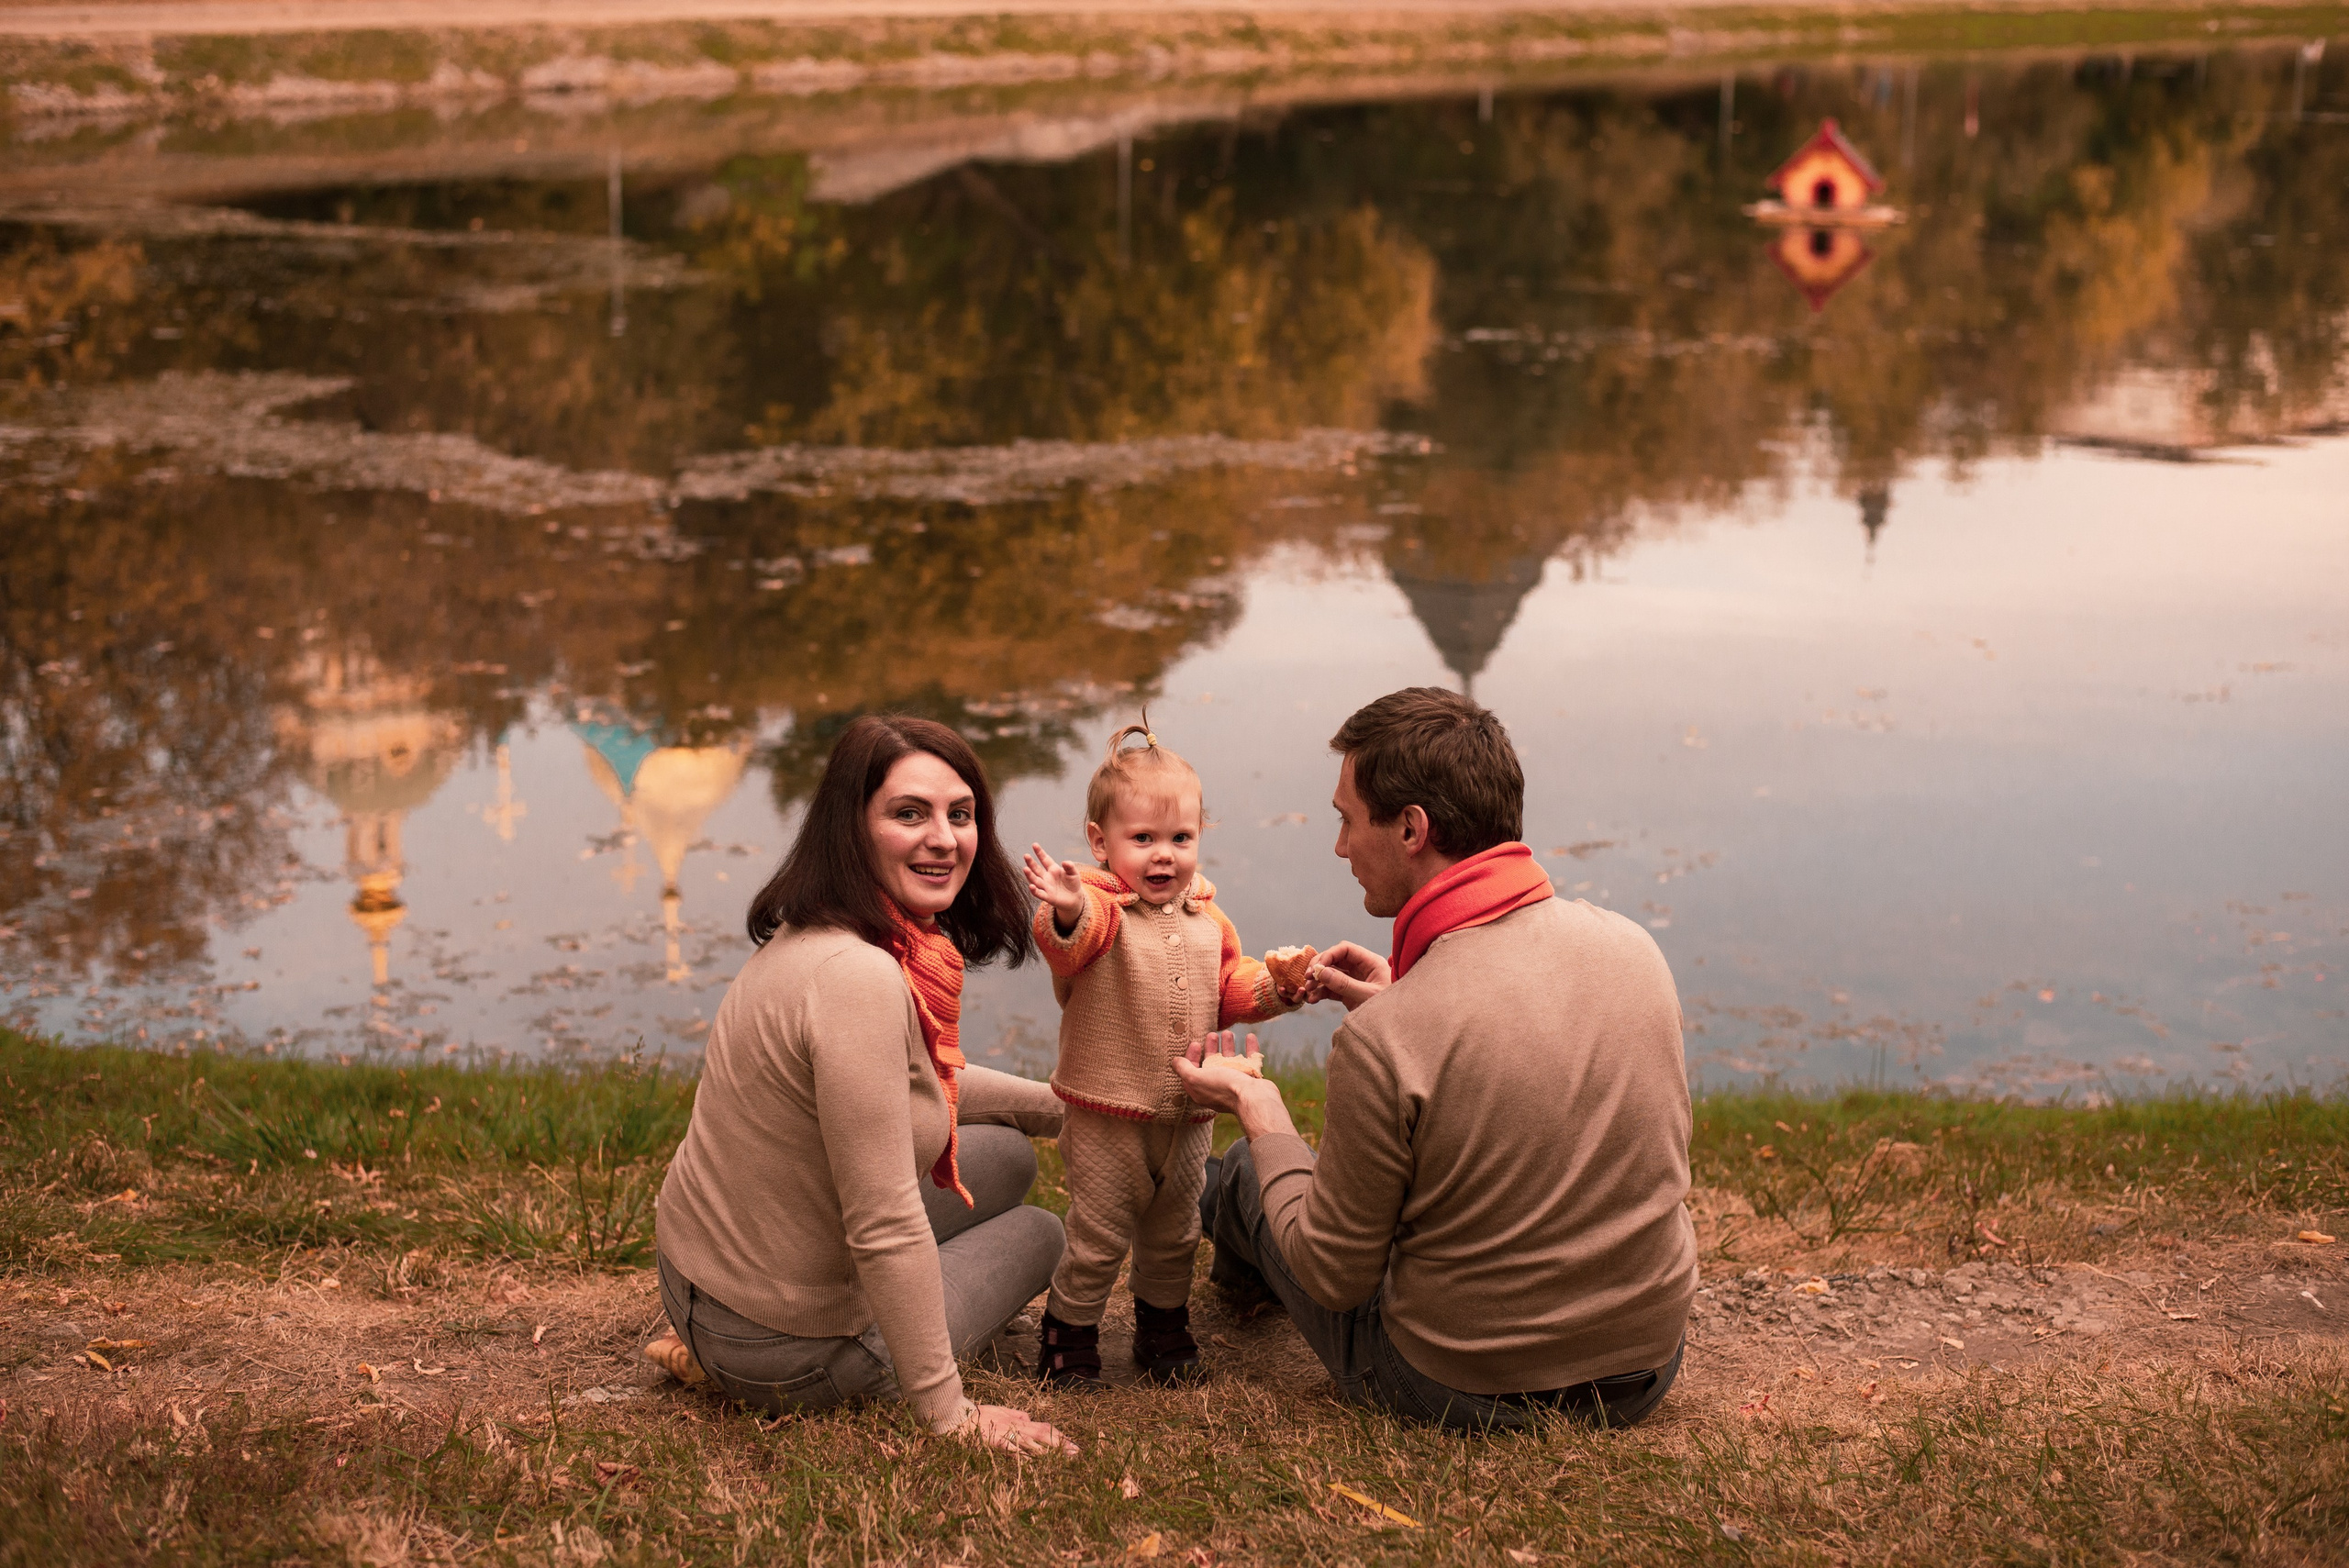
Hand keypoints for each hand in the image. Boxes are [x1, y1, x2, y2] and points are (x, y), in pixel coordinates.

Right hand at [960, 1402, 1079, 1456]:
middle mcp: (1017, 1428)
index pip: (1044, 1428)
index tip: (1073, 1445)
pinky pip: (1013, 1450)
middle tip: (1077, 1453)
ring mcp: (1008, 1435)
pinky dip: (1024, 1456)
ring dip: (1049, 1451)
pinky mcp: (997, 1442)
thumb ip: (1017, 1415)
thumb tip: (1029, 1417)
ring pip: (1032, 1443)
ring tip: (1063, 1458)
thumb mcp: (1002, 1411)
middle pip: (1043, 1435)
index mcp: (1019, 1422)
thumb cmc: (980, 1415)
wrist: (962, 1418)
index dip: (1060, 1436)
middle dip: (1061, 1445)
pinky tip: (1034, 1463)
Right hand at [1021, 843, 1086, 928]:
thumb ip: (1070, 866)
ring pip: (1035, 880)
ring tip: (1025, 869)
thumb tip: (1064, 862)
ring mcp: (1046, 887)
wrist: (1074, 898)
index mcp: (1053, 869)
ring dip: (1030, 875)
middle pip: (1037, 869)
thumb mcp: (1074, 873)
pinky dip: (1034, 890)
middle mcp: (1047, 877)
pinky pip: (1039, 893)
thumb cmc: (1073, 883)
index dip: (1039, 852)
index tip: (1034, 845)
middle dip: (1031, 862)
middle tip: (1026, 855)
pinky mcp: (1047, 897)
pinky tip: (1031, 886)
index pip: (1045, 859)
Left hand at [1173, 1031, 1296, 1141]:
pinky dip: (1250, 1047)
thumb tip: (1175, 1061)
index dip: (1191, 1057)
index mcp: (1202, 1089)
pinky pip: (1250, 1059)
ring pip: (1230, 1061)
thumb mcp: (1196, 1078)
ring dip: (1228, 1046)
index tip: (1196, 1043)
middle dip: (1210, 1048)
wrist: (1253, 1097)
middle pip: (1212, 1064)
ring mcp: (1236, 1083)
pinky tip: (1249, 1036)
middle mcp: (1218, 1086)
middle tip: (1211, 1035)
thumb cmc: (1223, 1087)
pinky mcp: (1251, 1078)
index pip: (1192, 1072)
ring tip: (1227, 1033)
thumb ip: (1184, 1069)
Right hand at [1304, 941, 1390, 1011]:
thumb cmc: (1389, 1010)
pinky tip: (1313, 1000)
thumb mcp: (1368, 996)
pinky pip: (1331, 990)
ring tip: (1307, 991)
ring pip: (1330, 975)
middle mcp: (1362, 969)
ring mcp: (1355, 982)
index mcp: (1371, 963)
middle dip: (1319, 968)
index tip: (1316, 968)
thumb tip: (1322, 972)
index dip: (1328, 955)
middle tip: (1307, 978)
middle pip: (1335, 960)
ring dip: (1317, 981)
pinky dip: (1321, 993)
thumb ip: (1345, 984)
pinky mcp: (1349, 995)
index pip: (1345, 949)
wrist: (1398, 1027)